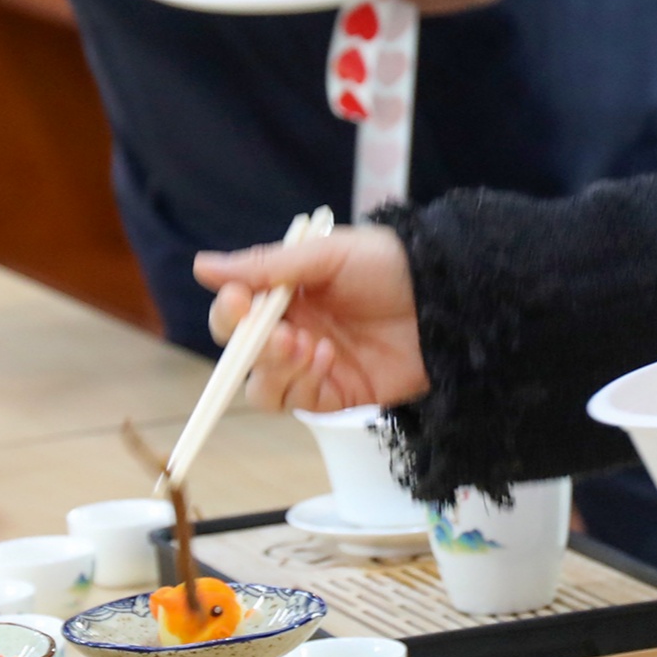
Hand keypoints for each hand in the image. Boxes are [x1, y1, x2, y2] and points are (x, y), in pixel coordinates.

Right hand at [192, 225, 429, 413]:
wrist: (452, 300)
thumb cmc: (394, 266)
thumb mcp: (328, 255)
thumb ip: (268, 265)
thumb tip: (203, 267)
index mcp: (286, 296)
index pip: (237, 313)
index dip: (230, 311)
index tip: (240, 300)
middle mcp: (293, 333)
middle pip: (241, 355)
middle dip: (252, 345)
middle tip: (281, 333)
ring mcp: (311, 367)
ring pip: (261, 386)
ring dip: (274, 369)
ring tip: (307, 346)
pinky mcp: (335, 396)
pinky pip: (297, 402)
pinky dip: (302, 383)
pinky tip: (326, 358)